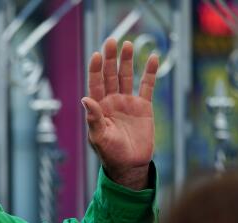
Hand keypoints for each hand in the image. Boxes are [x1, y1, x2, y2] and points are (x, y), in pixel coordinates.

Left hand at [83, 38, 158, 189]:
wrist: (130, 165)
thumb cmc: (110, 154)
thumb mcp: (99, 137)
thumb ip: (93, 118)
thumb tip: (85, 99)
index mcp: (99, 108)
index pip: (95, 84)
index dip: (96, 69)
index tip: (97, 55)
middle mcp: (112, 102)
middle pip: (110, 75)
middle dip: (111, 59)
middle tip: (111, 41)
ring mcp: (127, 102)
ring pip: (126, 76)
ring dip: (127, 61)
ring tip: (128, 44)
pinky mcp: (143, 107)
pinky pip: (147, 86)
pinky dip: (150, 72)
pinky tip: (152, 58)